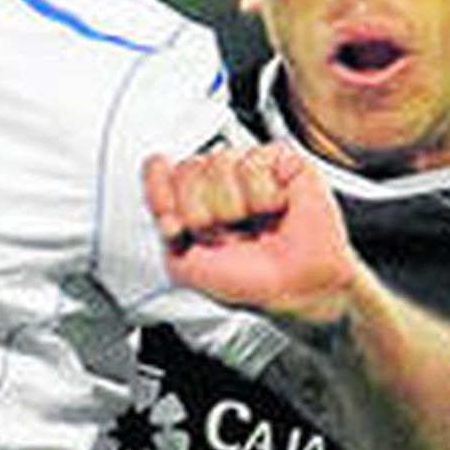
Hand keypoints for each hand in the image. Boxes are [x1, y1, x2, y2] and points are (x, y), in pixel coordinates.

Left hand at [143, 142, 358, 326]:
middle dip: (202, 212)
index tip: (175, 225)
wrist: (292, 289)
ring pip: (218, 164)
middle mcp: (217, 176)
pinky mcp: (282, 160)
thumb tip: (160, 185)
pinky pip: (252, 165)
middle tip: (225, 234)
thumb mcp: (185, 263)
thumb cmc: (247, 280)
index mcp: (192, 195)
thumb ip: (163, 222)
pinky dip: (263, 197)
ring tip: (253, 224)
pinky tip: (275, 210)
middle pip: (187, 168)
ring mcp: (248, 166)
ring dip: (234, 208)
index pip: (158, 168)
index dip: (162, 195)